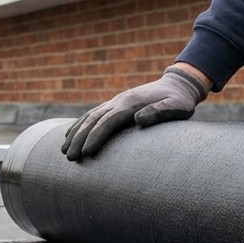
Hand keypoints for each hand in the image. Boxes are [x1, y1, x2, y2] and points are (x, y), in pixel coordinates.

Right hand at [62, 66, 210, 160]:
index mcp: (131, 103)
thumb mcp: (177, 106)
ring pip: (89, 117)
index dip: (96, 137)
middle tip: (69, 158)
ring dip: (75, 133)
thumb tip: (139, 119)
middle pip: (93, 120)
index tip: (86, 153)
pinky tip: (70, 135)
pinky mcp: (116, 104)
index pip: (108, 121)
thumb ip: (160, 112)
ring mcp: (116, 101)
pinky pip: (93, 114)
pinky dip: (79, 124)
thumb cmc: (180, 100)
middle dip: (79, 139)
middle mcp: (119, 101)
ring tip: (64, 151)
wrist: (178, 84)